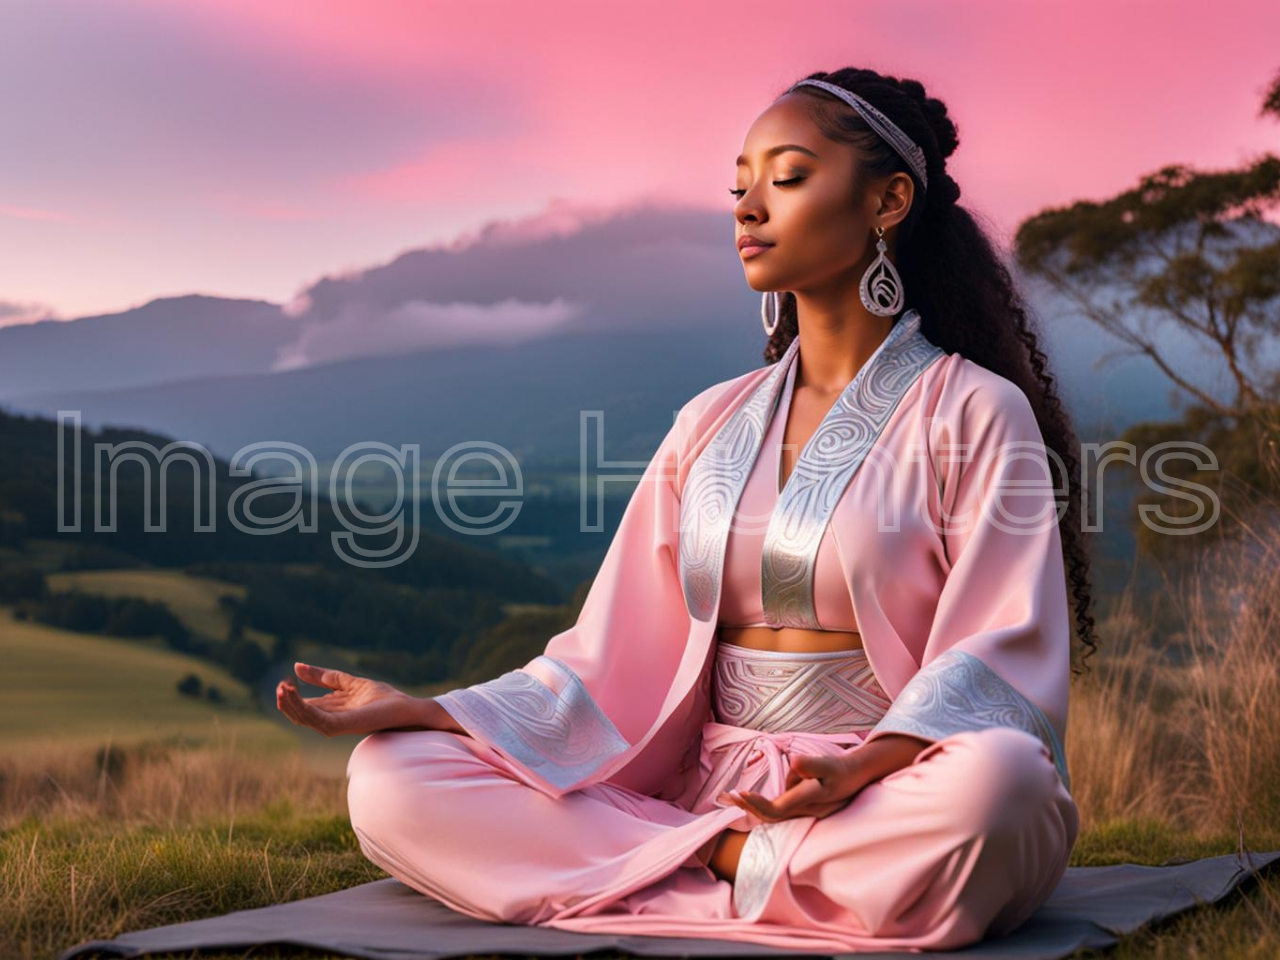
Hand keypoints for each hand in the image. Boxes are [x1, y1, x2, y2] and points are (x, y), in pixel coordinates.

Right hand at [276, 662, 416, 737]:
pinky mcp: (344, 725)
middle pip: (300, 714)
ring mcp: (337, 724)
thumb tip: (297, 666)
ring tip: (283, 689)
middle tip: (279, 686)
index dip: (291, 695)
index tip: (283, 682)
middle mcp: (332, 719)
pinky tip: (296, 697)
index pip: (304, 706)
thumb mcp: (348, 682)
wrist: (405, 707)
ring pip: (305, 718)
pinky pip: (318, 720)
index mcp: (332, 710)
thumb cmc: (383, 698)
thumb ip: (325, 676)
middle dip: (286, 701)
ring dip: (291, 704)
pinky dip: (304, 709)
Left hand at [718, 750, 865, 822]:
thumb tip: (794, 762)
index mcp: (810, 800)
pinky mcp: (804, 808)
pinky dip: (764, 804)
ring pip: (775, 814)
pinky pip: (780, 809)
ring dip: (755, 806)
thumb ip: (813, 765)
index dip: (758, 804)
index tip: (741, 793)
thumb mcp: (830, 764)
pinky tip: (753, 798)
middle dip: (750, 807)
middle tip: (729, 796)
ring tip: (737, 796)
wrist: (858, 776)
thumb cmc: (841, 769)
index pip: (778, 809)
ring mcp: (805, 812)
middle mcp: (806, 811)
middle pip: (772, 816)